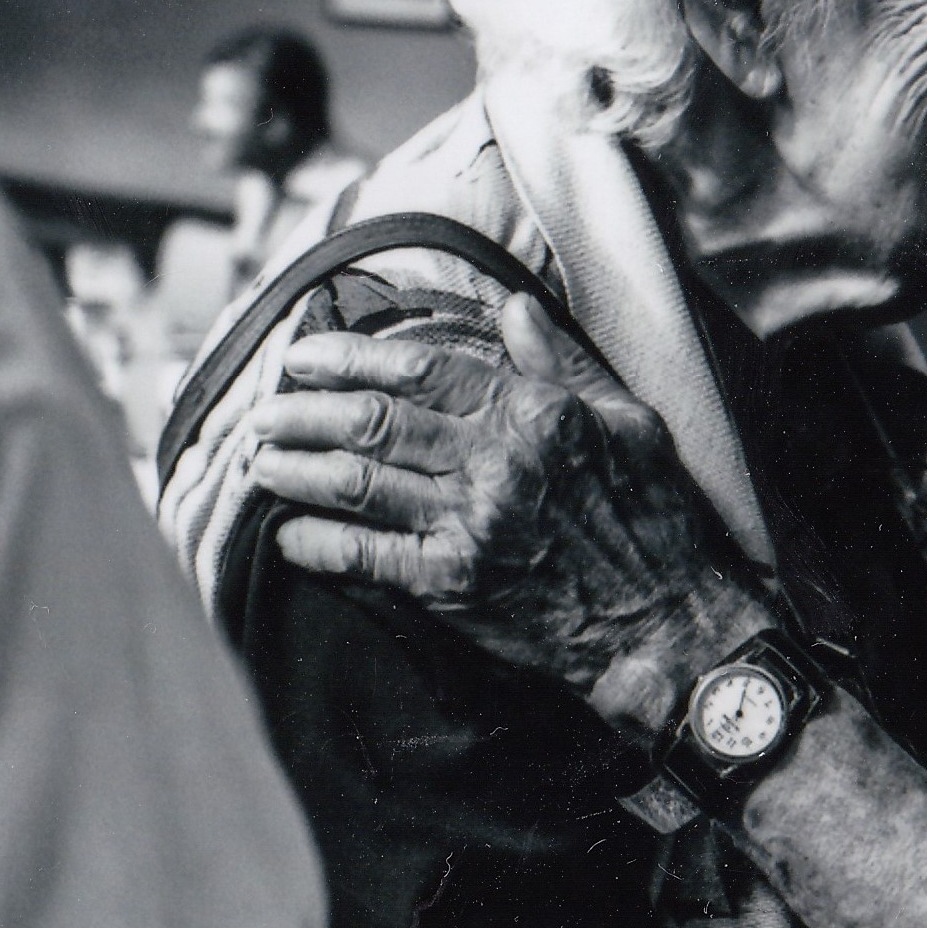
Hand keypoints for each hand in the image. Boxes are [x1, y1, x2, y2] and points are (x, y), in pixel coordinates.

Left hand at [245, 297, 774, 737]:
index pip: (420, 368)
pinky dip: (320, 544)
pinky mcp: (455, 585)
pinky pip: (368, 557)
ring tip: (259, 462)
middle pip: (373, 421)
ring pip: (357, 482)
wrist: (667, 622)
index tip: (303, 355)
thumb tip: (511, 306)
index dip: (350, 357)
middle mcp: (495, 460)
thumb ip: (562, 363)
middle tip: (263, 409)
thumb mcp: (627, 420)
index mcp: (533, 411)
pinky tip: (289, 536)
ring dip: (296, 470)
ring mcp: (470, 523)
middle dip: (304, 410)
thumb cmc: (655, 518)